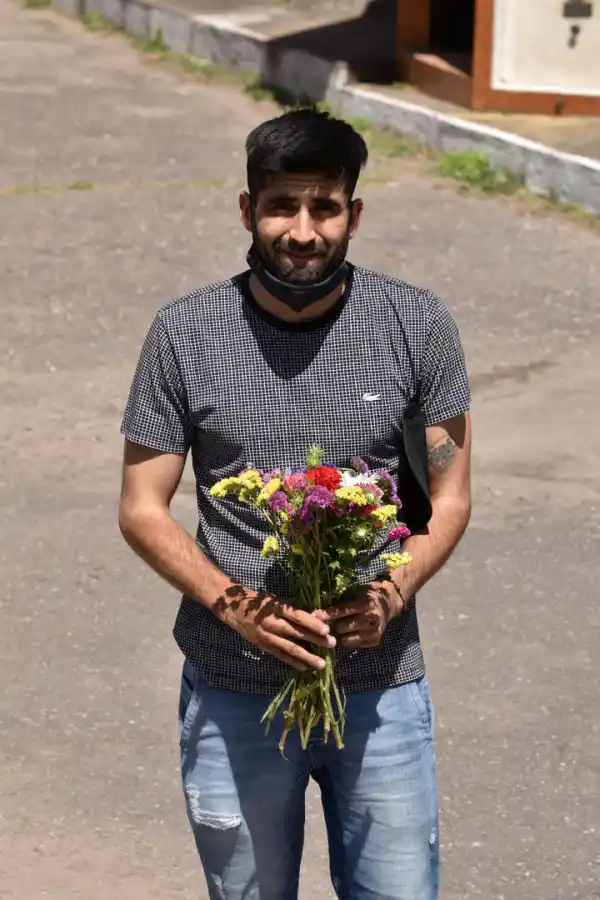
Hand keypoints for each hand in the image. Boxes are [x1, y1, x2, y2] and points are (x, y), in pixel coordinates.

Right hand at [217, 586, 335, 671]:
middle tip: (332, 644)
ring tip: (322, 664)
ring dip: (307, 656)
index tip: (327, 629)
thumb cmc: (258, 601)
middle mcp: (271, 622)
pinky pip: (281, 656)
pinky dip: (293, 662)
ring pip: (290, 648)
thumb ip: (291, 610)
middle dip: (316, 640)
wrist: (232, 608)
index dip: (312, 623)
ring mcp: (266, 636)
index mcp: (275, 607)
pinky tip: (305, 667)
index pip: (297, 616)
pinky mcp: (263, 646)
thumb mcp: (274, 600)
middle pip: (297, 633)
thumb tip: (315, 618)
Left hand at [324, 580, 404, 648]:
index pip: (342, 611)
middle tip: (324, 624)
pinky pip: (354, 645)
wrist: (389, 604)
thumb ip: (342, 602)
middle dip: (331, 626)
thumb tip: (319, 610)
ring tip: (334, 630)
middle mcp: (371, 619)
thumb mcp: (357, 593)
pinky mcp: (374, 641)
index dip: (327, 614)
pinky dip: (347, 640)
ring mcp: (373, 632)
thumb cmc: (369, 595)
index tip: (314, 616)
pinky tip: (346, 634)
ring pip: (346, 639)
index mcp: (366, 604)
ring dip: (338, 635)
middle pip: (342, 627)